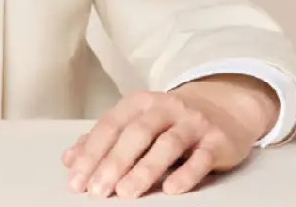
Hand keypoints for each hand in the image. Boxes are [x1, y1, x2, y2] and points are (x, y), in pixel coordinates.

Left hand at [63, 77, 277, 197]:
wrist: (225, 106)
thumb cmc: (171, 119)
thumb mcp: (137, 121)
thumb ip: (105, 139)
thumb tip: (70, 159)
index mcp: (140, 103)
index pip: (110, 126)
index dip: (91, 153)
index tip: (77, 179)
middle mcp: (166, 108)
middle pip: (136, 134)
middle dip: (114, 163)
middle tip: (98, 190)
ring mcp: (193, 122)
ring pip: (167, 144)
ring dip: (145, 169)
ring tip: (126, 193)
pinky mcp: (217, 140)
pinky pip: (201, 157)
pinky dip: (186, 173)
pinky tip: (171, 189)